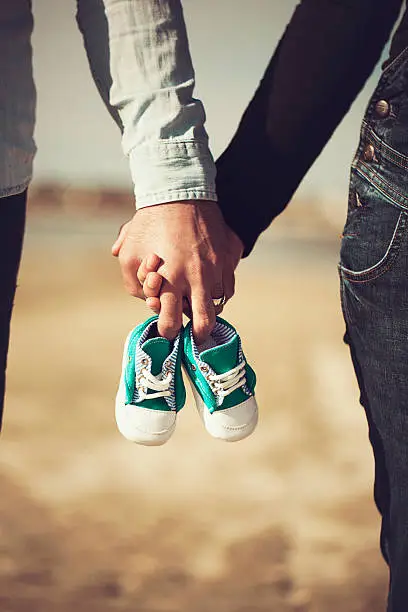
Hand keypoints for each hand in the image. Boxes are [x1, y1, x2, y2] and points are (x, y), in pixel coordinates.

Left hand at [111, 201, 242, 342]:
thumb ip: (132, 281)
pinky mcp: (227, 258)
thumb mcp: (130, 252)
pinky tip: (209, 288)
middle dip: (198, 334)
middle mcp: (197, 278)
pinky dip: (219, 292)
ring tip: (201, 310)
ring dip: (209, 310)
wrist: (182, 191)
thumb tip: (146, 299)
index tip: (168, 333)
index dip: (168, 332)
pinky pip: (228, 286)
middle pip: (204, 321)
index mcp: (170, 279)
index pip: (171, 320)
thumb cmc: (151, 222)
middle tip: (195, 337)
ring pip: (219, 304)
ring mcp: (216, 268)